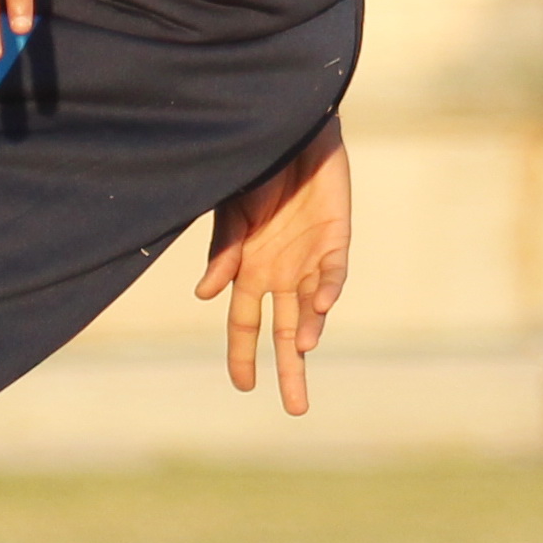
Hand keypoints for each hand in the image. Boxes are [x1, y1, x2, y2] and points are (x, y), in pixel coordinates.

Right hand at [198, 115, 349, 416]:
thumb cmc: (252, 171)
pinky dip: (327, 291)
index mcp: (249, 271)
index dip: (243, 355)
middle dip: (290, 369)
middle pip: (286, 331)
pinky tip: (320, 307)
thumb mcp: (228, 215)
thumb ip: (222, 254)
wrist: (289, 134)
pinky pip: (334, 273)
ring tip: (304, 351)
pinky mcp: (336, 239)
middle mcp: (281, 273)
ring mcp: (310, 259)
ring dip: (307, 332)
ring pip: (312, 310)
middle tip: (296, 408)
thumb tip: (206, 296)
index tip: (244, 387)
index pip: (243, 324)